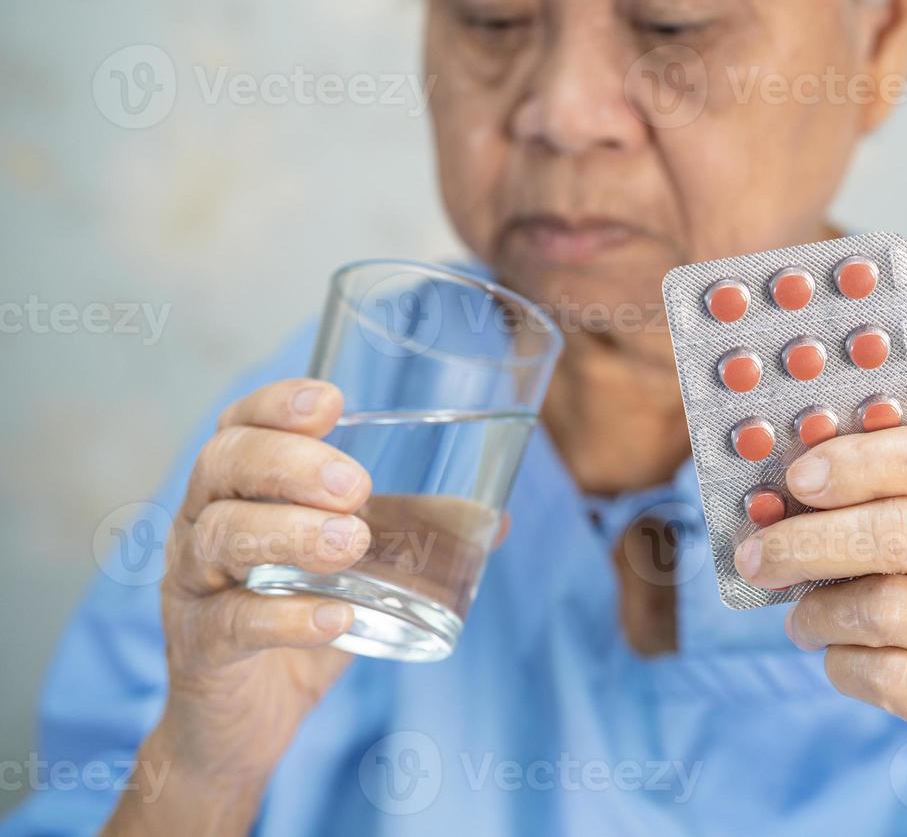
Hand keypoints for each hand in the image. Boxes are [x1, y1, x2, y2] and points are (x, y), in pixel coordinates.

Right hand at [109, 379, 373, 834]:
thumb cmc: (297, 616)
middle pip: (224, 465)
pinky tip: (336, 616)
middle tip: (355, 486)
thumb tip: (497, 518)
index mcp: (238, 488)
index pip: (240, 423)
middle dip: (290, 464)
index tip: (331, 401)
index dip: (276, 404)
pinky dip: (287, 617)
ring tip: (350, 543)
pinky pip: (232, 622)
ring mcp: (193, 585)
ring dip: (290, 532)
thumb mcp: (357, 568)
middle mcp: (202, 523)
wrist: (243, 722)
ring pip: (220, 536)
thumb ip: (412, 535)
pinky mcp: (201, 648)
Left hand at [733, 423, 906, 835]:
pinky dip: (843, 663)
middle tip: (756, 553)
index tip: (798, 476)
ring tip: (800, 617)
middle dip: (813, 540)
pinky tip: (837, 657)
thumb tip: (795, 486)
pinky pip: (888, 675)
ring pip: (888, 607)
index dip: (868, 458)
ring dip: (821, 611)